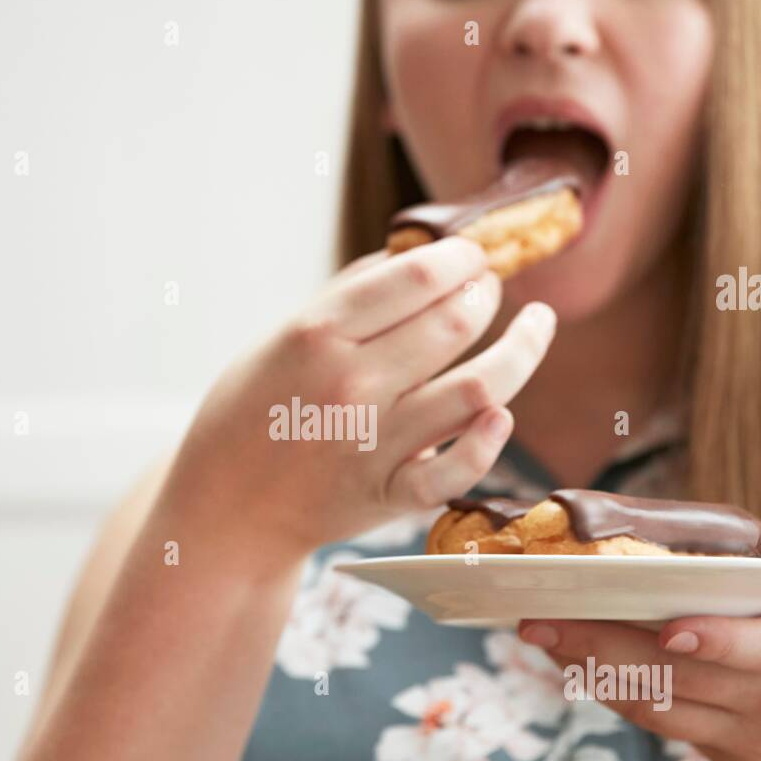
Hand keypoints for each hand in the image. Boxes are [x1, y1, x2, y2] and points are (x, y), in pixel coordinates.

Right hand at [168, 237, 555, 558]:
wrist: (225, 507)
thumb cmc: (250, 414)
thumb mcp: (278, 337)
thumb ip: (348, 295)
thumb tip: (419, 252)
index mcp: (317, 334)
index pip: (418, 276)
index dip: (461, 256)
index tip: (473, 254)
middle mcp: (353, 384)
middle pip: (457, 322)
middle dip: (489, 293)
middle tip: (492, 287)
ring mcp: (375, 443)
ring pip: (481, 388)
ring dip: (523, 349)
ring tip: (536, 325)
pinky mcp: (390, 495)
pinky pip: (458, 470)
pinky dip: (488, 441)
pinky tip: (502, 413)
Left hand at [519, 515, 760, 760]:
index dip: (719, 638)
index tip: (671, 626)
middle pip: (678, 670)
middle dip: (601, 641)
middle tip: (538, 614)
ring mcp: (753, 736)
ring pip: (659, 702)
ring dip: (592, 669)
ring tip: (539, 637)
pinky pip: (669, 726)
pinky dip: (622, 697)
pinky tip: (580, 671)